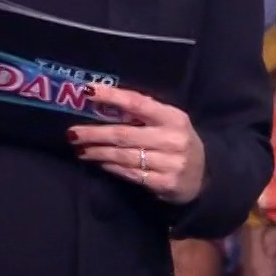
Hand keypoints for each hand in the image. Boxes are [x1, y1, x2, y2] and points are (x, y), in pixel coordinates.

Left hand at [69, 85, 205, 203]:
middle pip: (124, 134)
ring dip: (98, 152)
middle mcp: (172, 138)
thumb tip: (103, 104)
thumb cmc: (178, 142)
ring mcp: (169, 163)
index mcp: (173, 117)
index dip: (112, 96)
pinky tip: (99, 163)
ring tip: (81, 149)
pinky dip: (111, 168)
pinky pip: (129, 174)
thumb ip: (143, 115)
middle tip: (72, 133)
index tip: (88, 92)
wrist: (203, 177)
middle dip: (94, 133)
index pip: (138, 102)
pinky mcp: (164, 183)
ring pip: (123, 156)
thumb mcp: (169, 123)